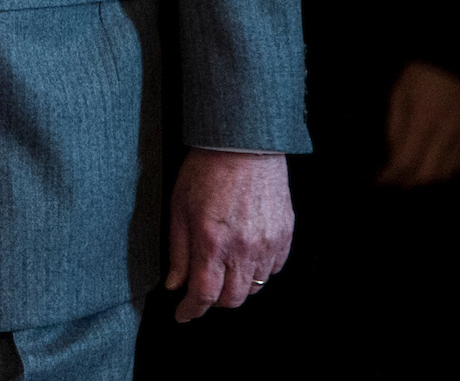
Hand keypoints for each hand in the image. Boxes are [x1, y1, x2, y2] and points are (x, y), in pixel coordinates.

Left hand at [165, 149, 292, 319]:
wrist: (243, 144)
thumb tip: (174, 284)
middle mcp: (243, 248)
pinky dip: (259, 270)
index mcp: (212, 242)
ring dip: (237, 286)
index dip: (191, 311)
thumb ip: (178, 251)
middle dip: (214, 302)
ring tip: (223, 270)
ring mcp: (268, 243)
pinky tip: (246, 255)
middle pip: (232, 299)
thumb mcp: (179, 207)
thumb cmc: (206, 170)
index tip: (183, 314)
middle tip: (202, 292)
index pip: (204, 295)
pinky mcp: (285, 235)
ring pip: (255, 286)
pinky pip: (274, 268)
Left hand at [378, 61, 459, 186]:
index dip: (392, 176)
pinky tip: (435, 165)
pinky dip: (447, 171)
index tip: (381, 181)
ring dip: (427, 178)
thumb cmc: (424, 74)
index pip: (406, 162)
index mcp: (424, 121)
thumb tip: (393, 155)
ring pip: (447, 174)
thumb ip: (395, 127)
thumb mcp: (400, 93)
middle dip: (408, 182)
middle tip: (396, 181)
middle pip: (427, 175)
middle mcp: (447, 134)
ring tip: (412, 174)